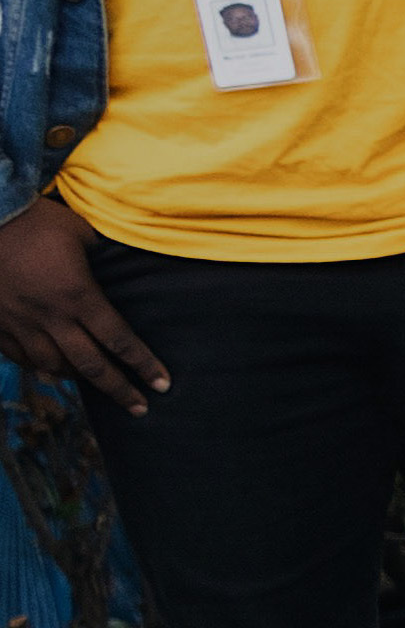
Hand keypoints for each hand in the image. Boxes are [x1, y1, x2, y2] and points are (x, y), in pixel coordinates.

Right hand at [0, 194, 162, 407]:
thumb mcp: (80, 232)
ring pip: (53, 365)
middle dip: (119, 389)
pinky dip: (38, 367)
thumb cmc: (36, 221)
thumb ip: (102, 254)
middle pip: (91, 364)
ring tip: (96, 386)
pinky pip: (19, 356)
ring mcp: (21, 323)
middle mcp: (51, 316)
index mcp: (79, 295)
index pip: (119, 339)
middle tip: (139, 407)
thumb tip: (119, 262)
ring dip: (78, 378)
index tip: (162, 384)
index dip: (143, 364)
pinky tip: (49, 371)